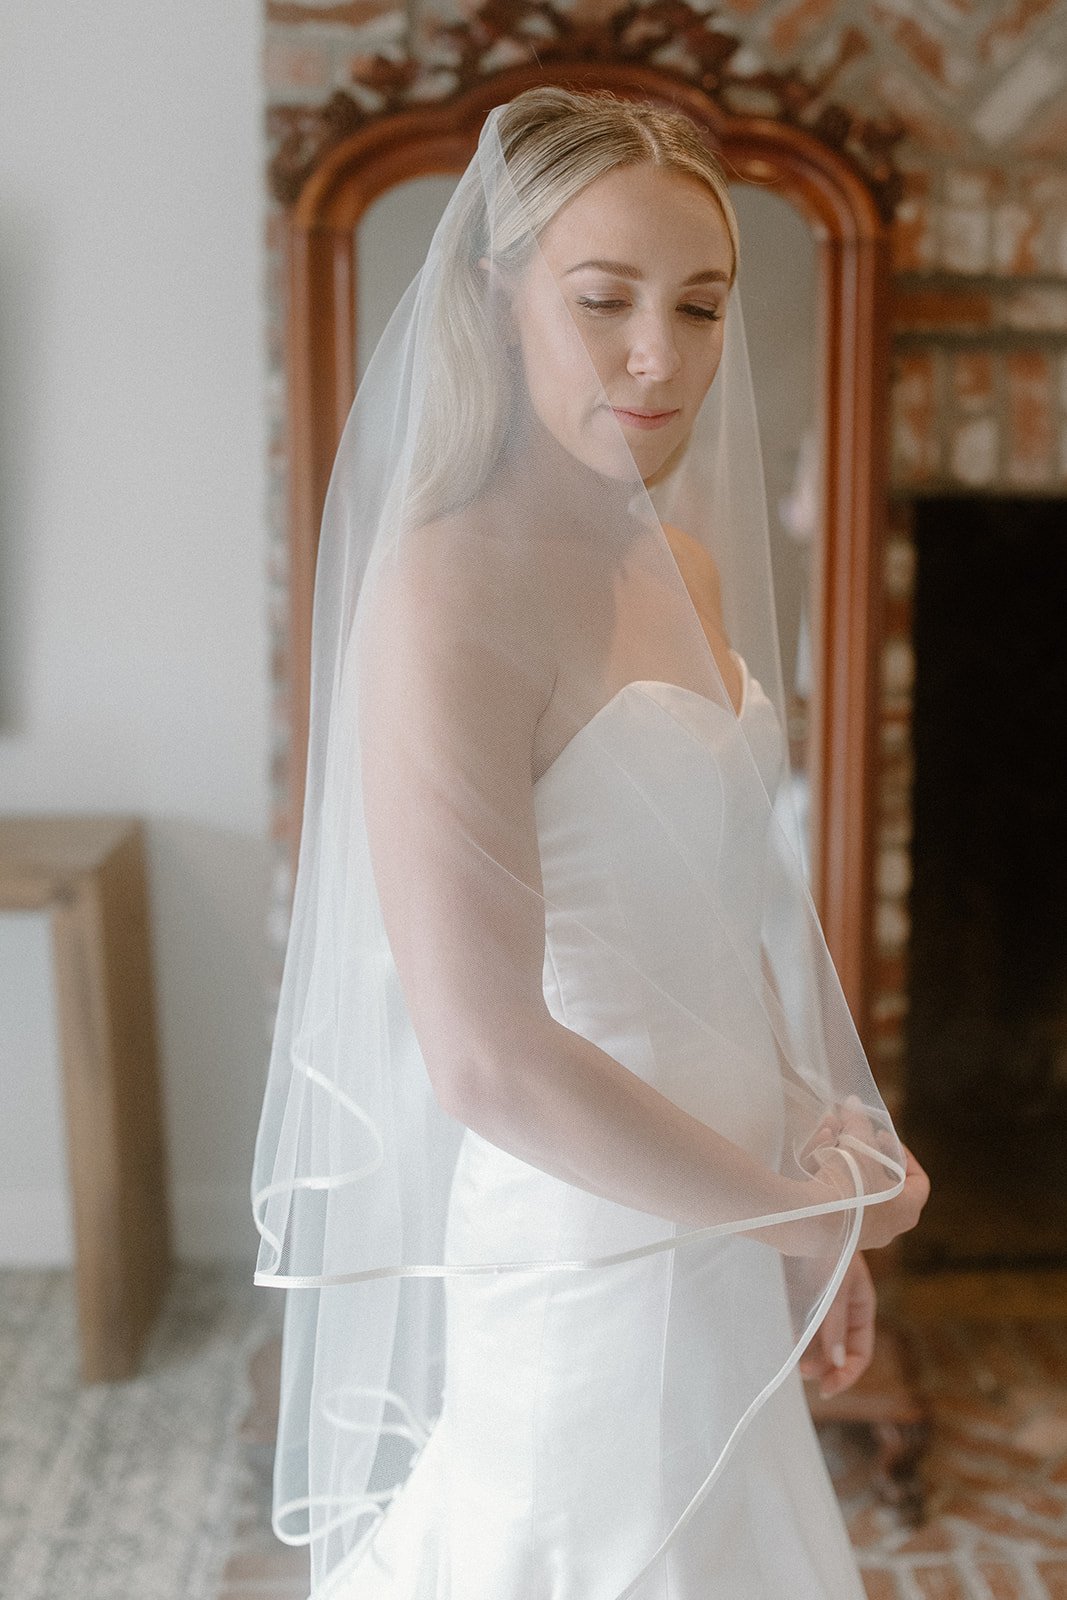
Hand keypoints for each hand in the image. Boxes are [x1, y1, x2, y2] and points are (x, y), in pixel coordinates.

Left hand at [799, 1250, 875, 1398]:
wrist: (796, 1213)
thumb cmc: (823, 1245)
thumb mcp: (834, 1286)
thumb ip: (835, 1324)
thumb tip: (835, 1362)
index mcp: (861, 1303)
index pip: (861, 1349)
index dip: (848, 1372)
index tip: (828, 1387)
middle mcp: (843, 1305)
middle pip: (839, 1349)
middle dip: (826, 1367)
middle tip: (806, 1375)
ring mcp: (820, 1300)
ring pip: (819, 1341)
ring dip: (810, 1357)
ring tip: (796, 1364)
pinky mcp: (799, 1294)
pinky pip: (801, 1326)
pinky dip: (797, 1340)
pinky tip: (787, 1346)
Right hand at [810, 1120, 929, 1251]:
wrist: (812, 1219)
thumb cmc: (850, 1182)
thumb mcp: (859, 1143)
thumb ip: (859, 1122)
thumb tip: (854, 1102)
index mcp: (907, 1209)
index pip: (917, 1180)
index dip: (901, 1153)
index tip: (881, 1136)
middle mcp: (887, 1227)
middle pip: (879, 1178)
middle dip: (862, 1148)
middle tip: (851, 1131)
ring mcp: (859, 1233)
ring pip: (853, 1185)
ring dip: (840, 1155)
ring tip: (827, 1132)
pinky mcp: (832, 1234)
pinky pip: (833, 1197)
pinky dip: (825, 1173)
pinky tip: (814, 1151)